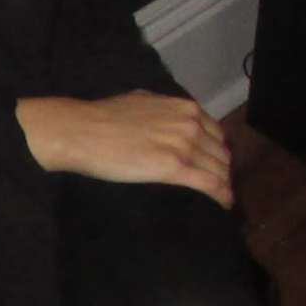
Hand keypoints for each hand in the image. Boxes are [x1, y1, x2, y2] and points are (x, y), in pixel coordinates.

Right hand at [14, 91, 233, 206]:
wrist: (82, 131)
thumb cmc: (103, 117)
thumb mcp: (143, 102)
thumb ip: (163, 110)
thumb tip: (167, 118)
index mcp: (184, 107)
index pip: (215, 133)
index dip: (216, 151)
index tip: (212, 163)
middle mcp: (190, 123)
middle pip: (220, 153)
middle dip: (221, 169)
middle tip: (215, 184)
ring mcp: (184, 145)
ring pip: (218, 169)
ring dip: (222, 184)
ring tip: (220, 197)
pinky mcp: (175, 168)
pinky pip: (209, 184)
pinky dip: (221, 195)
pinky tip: (223, 204)